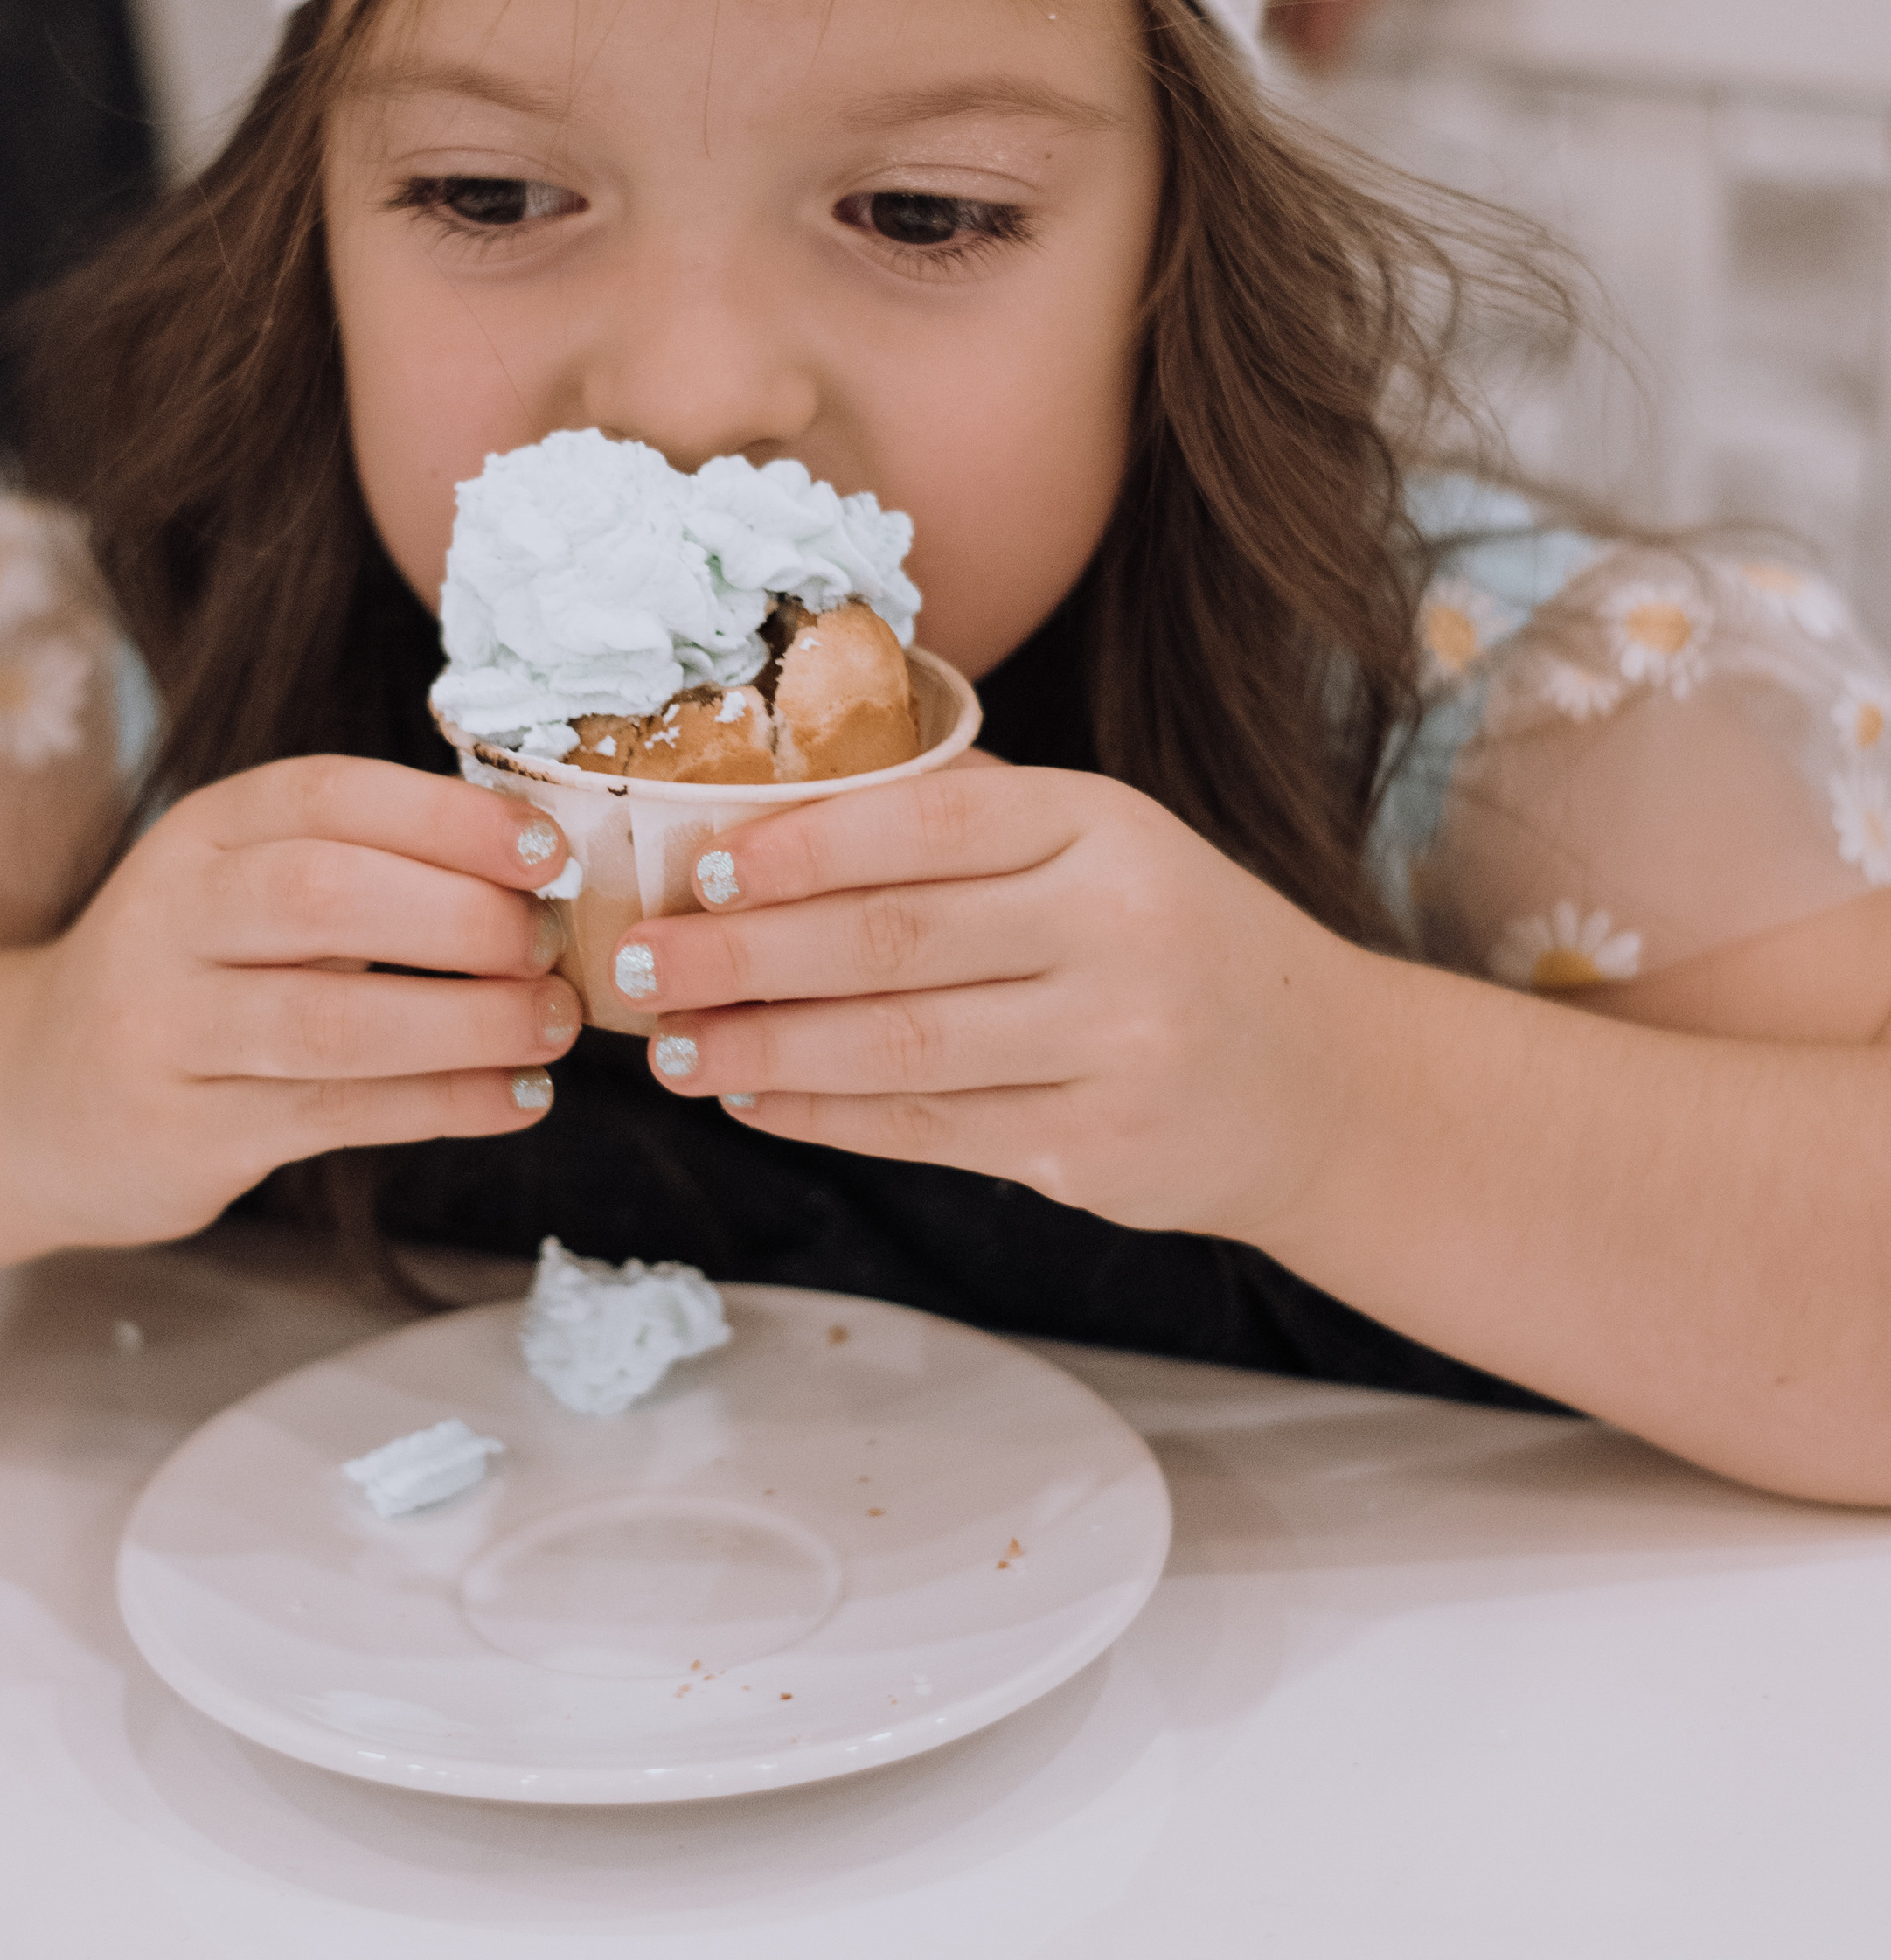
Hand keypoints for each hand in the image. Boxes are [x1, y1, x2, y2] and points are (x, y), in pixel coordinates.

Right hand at [0, 757, 579, 1248]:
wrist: (35, 1099)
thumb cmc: (195, 979)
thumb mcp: (245, 890)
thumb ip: (364, 867)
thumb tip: (540, 873)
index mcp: (202, 835)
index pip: (328, 797)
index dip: (449, 818)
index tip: (547, 851)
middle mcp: (169, 918)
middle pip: (326, 897)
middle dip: (464, 920)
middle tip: (550, 947)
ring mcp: (165, 1031)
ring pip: (334, 1023)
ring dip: (469, 1025)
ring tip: (552, 1027)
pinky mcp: (184, 1133)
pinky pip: (337, 1116)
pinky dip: (445, 1104)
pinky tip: (516, 1097)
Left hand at [607, 767, 1369, 1240]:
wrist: (1321, 1083)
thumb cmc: (1170, 940)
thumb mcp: (1103, 846)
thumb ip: (968, 823)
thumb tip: (766, 810)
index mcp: (1104, 826)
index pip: (930, 822)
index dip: (802, 845)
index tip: (699, 864)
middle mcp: (1118, 930)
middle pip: (893, 942)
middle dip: (744, 956)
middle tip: (639, 966)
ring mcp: (1115, 1047)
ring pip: (899, 1048)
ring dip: (765, 1051)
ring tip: (674, 1049)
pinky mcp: (1098, 1150)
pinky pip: (930, 1131)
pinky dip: (825, 1117)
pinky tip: (753, 1100)